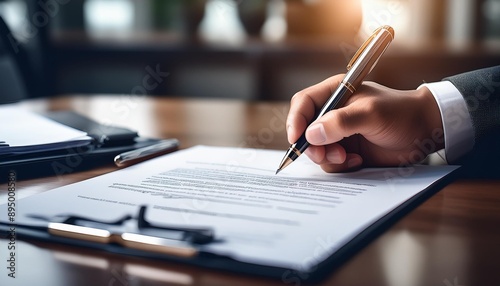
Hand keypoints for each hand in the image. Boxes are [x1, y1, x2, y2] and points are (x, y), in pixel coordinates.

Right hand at [286, 74, 443, 171]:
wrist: (425, 132)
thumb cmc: (402, 114)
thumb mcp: (371, 114)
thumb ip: (341, 122)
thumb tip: (311, 134)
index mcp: (335, 93)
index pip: (303, 103)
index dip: (296, 120)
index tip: (296, 139)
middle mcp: (333, 113)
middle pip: (305, 130)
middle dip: (312, 146)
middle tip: (325, 155)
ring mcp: (339, 133)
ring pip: (316, 149)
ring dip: (329, 157)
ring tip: (350, 157)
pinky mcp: (346, 150)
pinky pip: (330, 162)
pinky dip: (340, 165)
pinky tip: (358, 160)